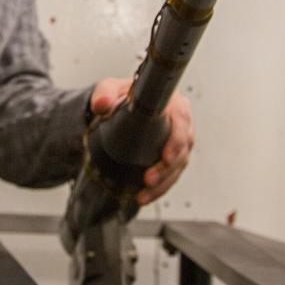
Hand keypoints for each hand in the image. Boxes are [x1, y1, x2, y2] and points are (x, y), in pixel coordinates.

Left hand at [89, 77, 193, 205]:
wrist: (120, 106)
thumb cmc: (121, 95)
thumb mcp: (110, 89)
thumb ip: (104, 94)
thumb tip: (101, 104)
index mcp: (172, 101)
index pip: (182, 121)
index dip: (176, 141)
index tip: (166, 157)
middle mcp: (180, 120)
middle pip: (183, 148)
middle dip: (167, 169)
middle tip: (148, 180)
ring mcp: (179, 139)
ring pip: (179, 165)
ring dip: (163, 183)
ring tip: (143, 194)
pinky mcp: (174, 155)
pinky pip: (172, 174)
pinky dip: (160, 187)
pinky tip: (144, 196)